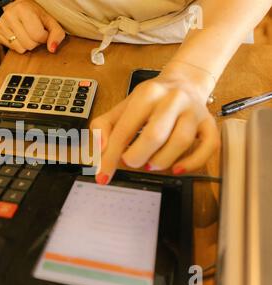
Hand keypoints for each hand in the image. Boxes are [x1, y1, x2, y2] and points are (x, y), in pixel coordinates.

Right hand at [0, 0, 65, 53]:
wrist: (19, 5)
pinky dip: (18, 44)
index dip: (44, 37)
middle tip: (35, 33)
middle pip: (29, 44)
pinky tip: (19, 35)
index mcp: (23, 9)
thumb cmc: (36, 13)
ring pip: (21, 49)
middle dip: (36, 42)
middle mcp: (9, 15)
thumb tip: (52, 49)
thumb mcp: (49, 20)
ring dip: (27, 44)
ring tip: (27, 34)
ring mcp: (1, 24)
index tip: (44, 31)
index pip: (38, 36)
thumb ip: (56, 33)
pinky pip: (12, 48)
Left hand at [90, 65, 219, 183]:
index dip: (111, 157)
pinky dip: (192, 163)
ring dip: (161, 161)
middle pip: (155, 135)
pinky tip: (176, 169)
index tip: (103, 176)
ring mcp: (194, 112)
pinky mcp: (209, 124)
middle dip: (137, 157)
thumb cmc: (149, 101)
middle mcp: (173, 99)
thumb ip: (102, 127)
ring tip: (150, 163)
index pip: (125, 130)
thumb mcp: (121, 108)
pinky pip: (208, 147)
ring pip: (181, 142)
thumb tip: (100, 151)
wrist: (183, 82)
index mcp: (147, 94)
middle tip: (131, 162)